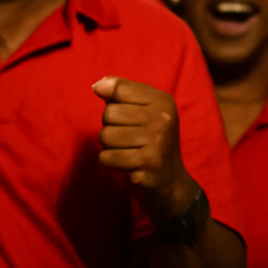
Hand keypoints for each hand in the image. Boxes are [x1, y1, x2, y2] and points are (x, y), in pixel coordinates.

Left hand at [93, 76, 196, 222]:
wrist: (170, 181)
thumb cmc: (151, 141)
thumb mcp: (143, 110)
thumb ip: (121, 92)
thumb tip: (97, 85)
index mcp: (162, 100)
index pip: (118, 90)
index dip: (114, 105)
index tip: (129, 118)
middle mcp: (163, 118)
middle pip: (109, 114)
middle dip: (111, 128)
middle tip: (129, 139)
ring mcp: (157, 141)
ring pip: (105, 136)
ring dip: (110, 147)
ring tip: (128, 151)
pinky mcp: (147, 163)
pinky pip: (107, 157)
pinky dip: (110, 163)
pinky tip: (126, 164)